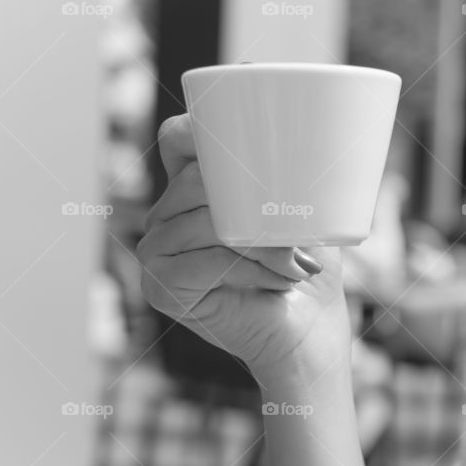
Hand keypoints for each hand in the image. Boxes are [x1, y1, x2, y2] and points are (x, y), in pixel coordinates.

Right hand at [136, 114, 352, 380]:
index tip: (255, 149)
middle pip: (195, 181)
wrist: (308, 330)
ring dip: (262, 245)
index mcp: (192, 189)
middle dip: (256, 207)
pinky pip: (204, 261)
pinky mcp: (161, 286)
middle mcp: (166, 215)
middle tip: (300, 239)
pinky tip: (276, 283)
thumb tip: (298, 140)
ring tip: (295, 266)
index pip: (177, 140)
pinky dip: (250, 271)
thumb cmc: (306, 266)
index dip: (203, 134)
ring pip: (205, 222)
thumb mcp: (300, 209)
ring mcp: (157, 250)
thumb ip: (286, 175)